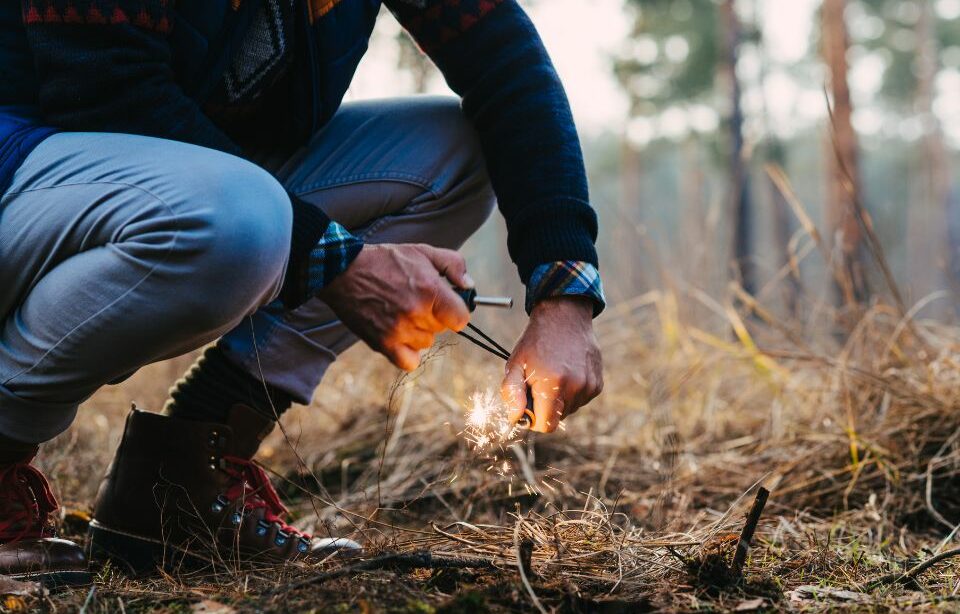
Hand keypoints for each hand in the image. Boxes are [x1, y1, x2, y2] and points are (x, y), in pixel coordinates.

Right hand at [318, 243, 471, 370]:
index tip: (447, 306)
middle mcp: (416, 313)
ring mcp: (399, 331)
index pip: (461, 319)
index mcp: (430, 290)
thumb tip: (469, 286)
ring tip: (401, 313)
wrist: (344, 271)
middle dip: (433, 316)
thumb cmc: (386, 261)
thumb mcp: (423, 252)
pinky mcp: (383, 344)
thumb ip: (453, 265)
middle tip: (415, 301)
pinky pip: (409, 361)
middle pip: (442, 329)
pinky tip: (400, 335)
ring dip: (418, 332)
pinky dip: (407, 352)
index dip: (456, 312)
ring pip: (425, 342)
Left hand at [501, 296, 602, 432]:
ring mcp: (589, 385)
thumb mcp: (515, 364)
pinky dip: (572, 392)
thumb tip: (515, 418)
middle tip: (540, 382)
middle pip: (558, 418)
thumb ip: (512, 393)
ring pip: (570, 409)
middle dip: (546, 406)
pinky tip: (567, 372)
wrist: (564, 317)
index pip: (546, 425)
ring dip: (560, 399)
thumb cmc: (535, 341)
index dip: (534, 419)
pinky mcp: (597, 384)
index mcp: (552, 384)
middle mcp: (575, 387)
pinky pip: (581, 400)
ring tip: (554, 374)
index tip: (529, 404)